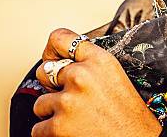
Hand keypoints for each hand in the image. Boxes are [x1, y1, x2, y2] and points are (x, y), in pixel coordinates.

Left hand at [32, 28, 161, 136]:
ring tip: (77, 119)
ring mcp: (68, 101)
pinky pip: (38, 128)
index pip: (60, 38)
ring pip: (41, 103)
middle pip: (45, 71)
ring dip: (53, 113)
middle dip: (53, 87)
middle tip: (73, 100)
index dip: (52, 50)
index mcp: (98, 60)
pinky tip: (72, 133)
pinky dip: (50, 134)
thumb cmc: (128, 115)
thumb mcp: (114, 75)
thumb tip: (58, 64)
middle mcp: (82, 76)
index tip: (53, 58)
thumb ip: (89, 64)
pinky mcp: (58, 126)